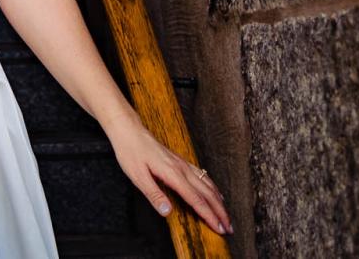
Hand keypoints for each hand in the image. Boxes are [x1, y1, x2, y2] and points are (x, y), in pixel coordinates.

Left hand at [108, 112, 231, 235]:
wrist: (129, 130)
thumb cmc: (131, 152)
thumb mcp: (137, 176)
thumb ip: (154, 195)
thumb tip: (167, 212)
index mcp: (173, 174)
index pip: (196, 200)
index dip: (209, 216)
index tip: (219, 228)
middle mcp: (182, 168)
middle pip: (208, 193)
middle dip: (220, 211)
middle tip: (229, 227)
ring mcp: (183, 164)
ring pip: (208, 184)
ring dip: (219, 201)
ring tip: (226, 215)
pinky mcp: (181, 161)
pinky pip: (202, 176)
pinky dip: (213, 187)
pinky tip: (216, 193)